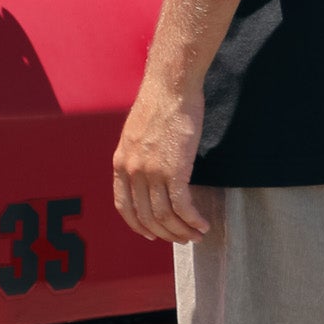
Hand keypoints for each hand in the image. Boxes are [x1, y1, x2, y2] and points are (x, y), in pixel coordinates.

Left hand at [113, 75, 209, 242]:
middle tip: (182, 238)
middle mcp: (132, 171)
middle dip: (166, 233)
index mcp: (120, 162)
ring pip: (165, 216)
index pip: (124, 206)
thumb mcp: (137, 133)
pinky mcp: (174, 170)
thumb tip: (150, 173)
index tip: (152, 234)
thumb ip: (139, 156)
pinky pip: (182, 206)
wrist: (171, 86)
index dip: (138, 225)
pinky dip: (192, 219)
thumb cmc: (160, 103)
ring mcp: (151, 172)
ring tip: (197, 234)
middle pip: (147, 216)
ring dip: (182, 231)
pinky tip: (203, 224)